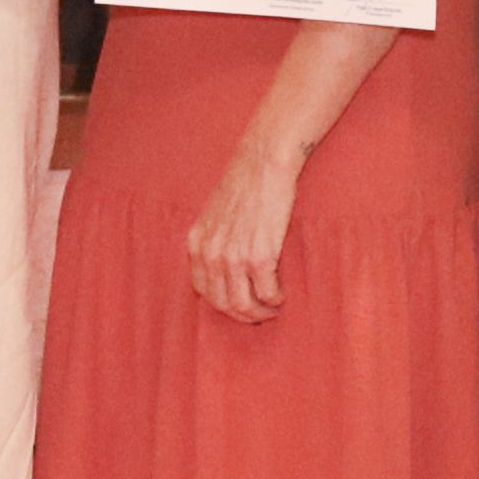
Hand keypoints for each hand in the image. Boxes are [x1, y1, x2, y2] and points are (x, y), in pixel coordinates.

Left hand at [185, 134, 305, 322]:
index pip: (202, 291)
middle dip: (243, 315)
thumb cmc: (245, 184)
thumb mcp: (214, 213)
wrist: (263, 163)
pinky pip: (266, 293)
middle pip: (222, 304)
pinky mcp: (258, 256)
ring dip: (261, 313)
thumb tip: (223, 265)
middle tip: (260, 315)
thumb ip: (214, 239)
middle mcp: (210, 254)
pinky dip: (275, 300)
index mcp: (196, 243)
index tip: (240, 305)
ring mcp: (233, 257)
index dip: (222, 304)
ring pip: (243, 305)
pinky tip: (282, 296)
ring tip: (273, 309)